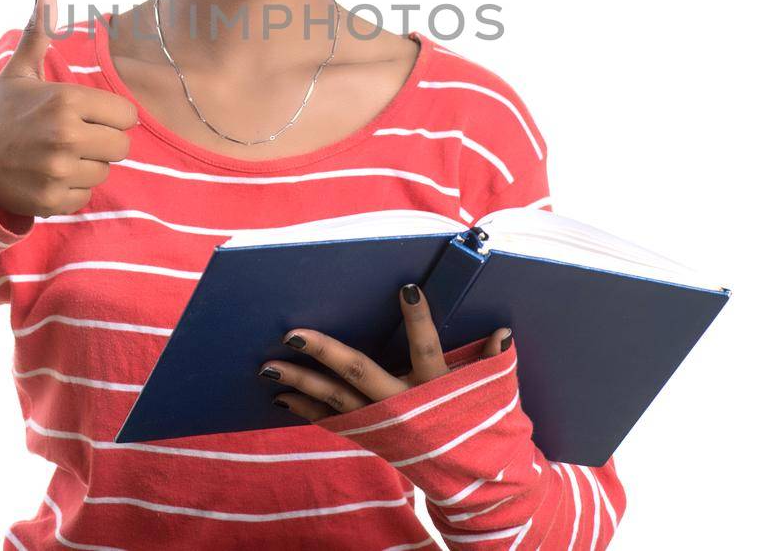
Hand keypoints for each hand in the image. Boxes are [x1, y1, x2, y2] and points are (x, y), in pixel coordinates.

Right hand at [0, 0, 138, 220]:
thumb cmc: (1, 111)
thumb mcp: (20, 70)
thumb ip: (39, 31)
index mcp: (66, 101)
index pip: (127, 115)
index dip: (110, 115)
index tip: (87, 115)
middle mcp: (66, 137)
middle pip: (121, 146)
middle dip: (102, 141)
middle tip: (73, 136)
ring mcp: (58, 171)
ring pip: (104, 172)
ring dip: (86, 166)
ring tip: (56, 155)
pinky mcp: (51, 201)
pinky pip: (85, 197)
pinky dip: (70, 190)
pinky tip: (47, 176)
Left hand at [258, 283, 512, 419]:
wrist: (471, 482)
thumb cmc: (481, 427)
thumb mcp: (493, 395)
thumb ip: (493, 361)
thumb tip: (503, 331)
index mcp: (436, 387)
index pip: (427, 346)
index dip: (419, 318)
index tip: (406, 288)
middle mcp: (403, 404)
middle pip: (359, 372)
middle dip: (324, 352)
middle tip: (292, 332)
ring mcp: (382, 423)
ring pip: (335, 399)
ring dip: (299, 382)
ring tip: (267, 367)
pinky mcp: (370, 436)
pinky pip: (333, 422)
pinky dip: (306, 410)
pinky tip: (280, 398)